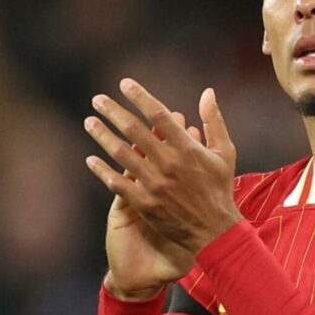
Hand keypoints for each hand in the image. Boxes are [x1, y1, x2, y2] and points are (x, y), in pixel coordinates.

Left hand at [84, 79, 241, 293]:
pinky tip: (91, 159)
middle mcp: (168, 163)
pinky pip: (117, 183)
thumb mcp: (225, 152)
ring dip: (103, 136)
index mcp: (188, 148)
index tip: (125, 84)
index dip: (140, 97)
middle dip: (114, 112)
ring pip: (121, 154)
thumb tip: (207, 92)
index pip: (159, 115)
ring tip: (89, 122)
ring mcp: (154, 184)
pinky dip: (102, 171)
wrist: (214, 231)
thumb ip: (213, 121)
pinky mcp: (144, 203)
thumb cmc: (220, 188)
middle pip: (134, 130)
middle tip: (98, 100)